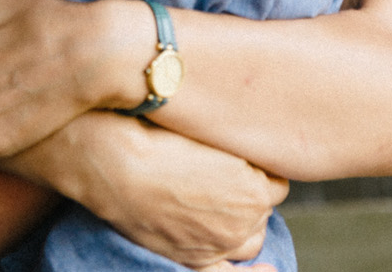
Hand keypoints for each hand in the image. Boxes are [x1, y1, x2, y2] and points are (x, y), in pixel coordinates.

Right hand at [53, 115, 286, 268]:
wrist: (115, 165)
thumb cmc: (156, 139)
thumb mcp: (209, 132)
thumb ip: (238, 148)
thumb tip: (248, 150)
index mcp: (254, 189)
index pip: (276, 183)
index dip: (256, 171)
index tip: (238, 162)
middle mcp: (243, 222)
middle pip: (262, 210)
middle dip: (249, 196)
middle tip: (221, 179)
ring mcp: (219, 244)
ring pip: (252, 239)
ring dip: (245, 225)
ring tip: (223, 207)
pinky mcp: (195, 259)